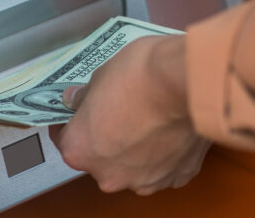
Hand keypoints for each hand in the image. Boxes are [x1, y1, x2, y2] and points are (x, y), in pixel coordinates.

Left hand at [49, 35, 209, 194]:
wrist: (189, 81)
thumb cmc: (139, 74)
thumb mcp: (101, 74)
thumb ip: (86, 97)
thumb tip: (75, 100)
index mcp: (80, 150)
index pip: (65, 139)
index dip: (75, 122)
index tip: (83, 109)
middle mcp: (108, 176)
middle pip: (102, 157)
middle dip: (109, 138)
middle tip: (124, 111)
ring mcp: (145, 181)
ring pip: (135, 166)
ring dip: (140, 149)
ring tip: (154, 120)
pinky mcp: (177, 177)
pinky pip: (166, 166)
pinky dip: (167, 152)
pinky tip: (173, 129)